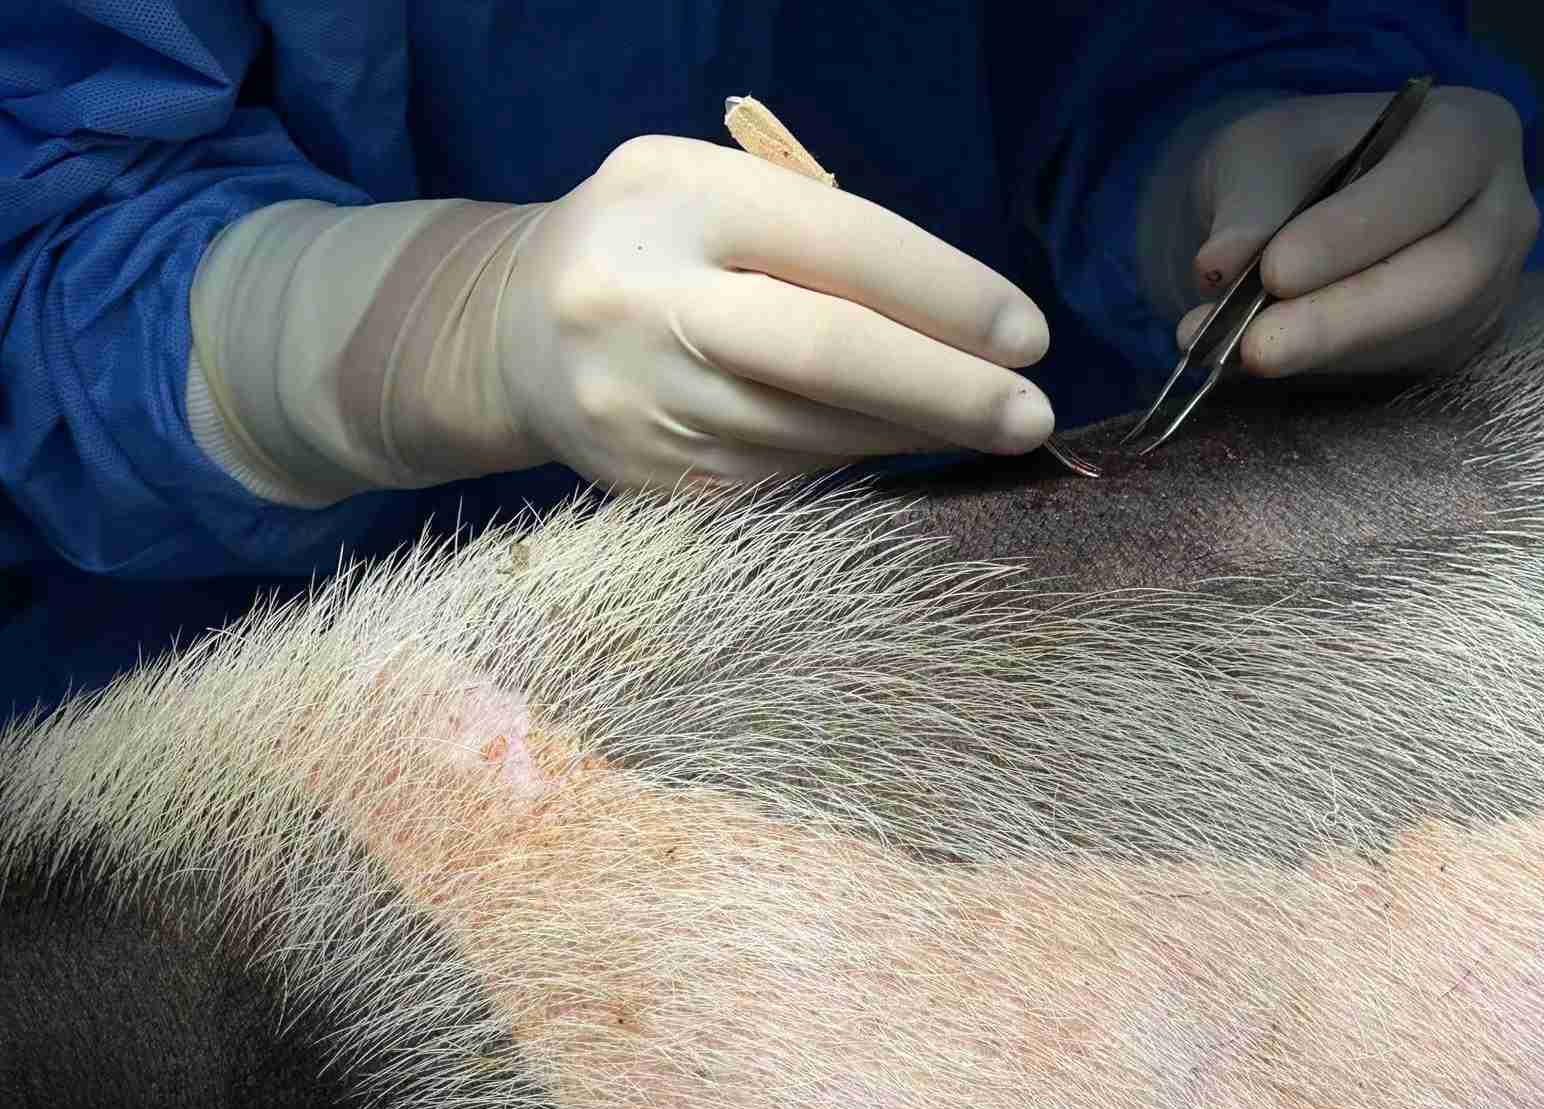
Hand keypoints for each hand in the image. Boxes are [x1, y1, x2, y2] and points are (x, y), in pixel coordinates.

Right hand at [189, 137, 1052, 506]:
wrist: (507, 332)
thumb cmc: (648, 241)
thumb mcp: (709, 185)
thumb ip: (814, 224)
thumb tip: (958, 314)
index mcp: (674, 205)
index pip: (837, 247)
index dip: (945, 294)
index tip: (1028, 334)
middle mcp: (648, 307)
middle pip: (822, 358)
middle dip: (943, 392)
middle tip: (1032, 415)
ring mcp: (642, 408)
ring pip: (812, 436)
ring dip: (912, 437)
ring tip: (984, 427)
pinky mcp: (649, 484)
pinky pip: (781, 485)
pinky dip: (854, 468)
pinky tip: (898, 449)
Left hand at [1177, 87, 1539, 377]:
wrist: (1299, 202)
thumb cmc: (1293, 160)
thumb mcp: (1259, 152)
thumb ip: (1247, 203)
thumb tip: (1219, 266)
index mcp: (1470, 132)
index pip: (1430, 182)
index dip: (1354, 232)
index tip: (1274, 271)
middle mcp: (1502, 211)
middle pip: (1450, 274)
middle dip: (1346, 317)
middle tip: (1256, 346)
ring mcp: (1491, 286)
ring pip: (1426, 334)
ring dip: (1328, 354)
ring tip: (1238, 352)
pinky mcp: (1457, 343)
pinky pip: (1401, 367)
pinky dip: (1326, 370)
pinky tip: (1265, 359)